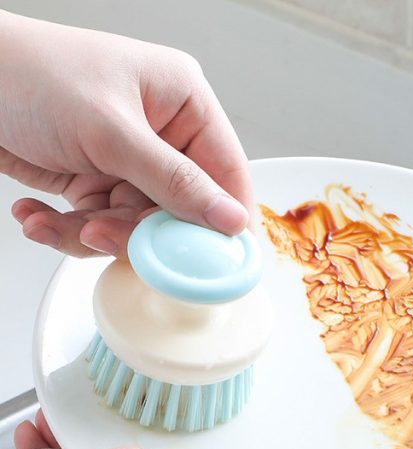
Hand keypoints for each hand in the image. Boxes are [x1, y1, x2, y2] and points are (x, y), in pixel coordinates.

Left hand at [0, 10, 251, 259]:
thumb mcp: (110, 130)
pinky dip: (69, 230)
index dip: (226, 220)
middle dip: (139, 231)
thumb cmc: (29, 73)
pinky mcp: (99, 183)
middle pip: (180, 211)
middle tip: (107, 236)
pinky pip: (102, 225)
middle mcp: (164, 137)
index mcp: (184, 105)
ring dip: (94, 233)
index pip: (227, 173)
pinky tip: (39, 215)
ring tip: (59, 225)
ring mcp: (131, 163)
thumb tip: (231, 219)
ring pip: (138, 226)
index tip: (217, 260)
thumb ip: (174, 182)